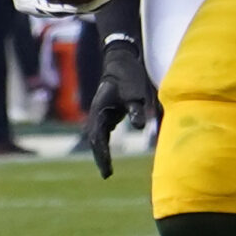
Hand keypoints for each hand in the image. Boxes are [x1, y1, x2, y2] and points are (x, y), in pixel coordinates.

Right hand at [83, 36, 154, 177]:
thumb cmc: (129, 76)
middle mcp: (96, 114)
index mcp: (100, 111)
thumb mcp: (136, 93)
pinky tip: (107, 155)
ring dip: (100, 152)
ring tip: (106, 169)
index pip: (99, 138)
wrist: (120, 61)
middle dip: (100, 157)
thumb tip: (141, 127)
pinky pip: (101, 132)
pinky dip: (103, 144)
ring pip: (96, 137)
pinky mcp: (104, 113)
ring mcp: (98, 113)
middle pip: (94, 140)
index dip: (103, 155)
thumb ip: (137, 109)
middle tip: (107, 175)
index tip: (107, 169)